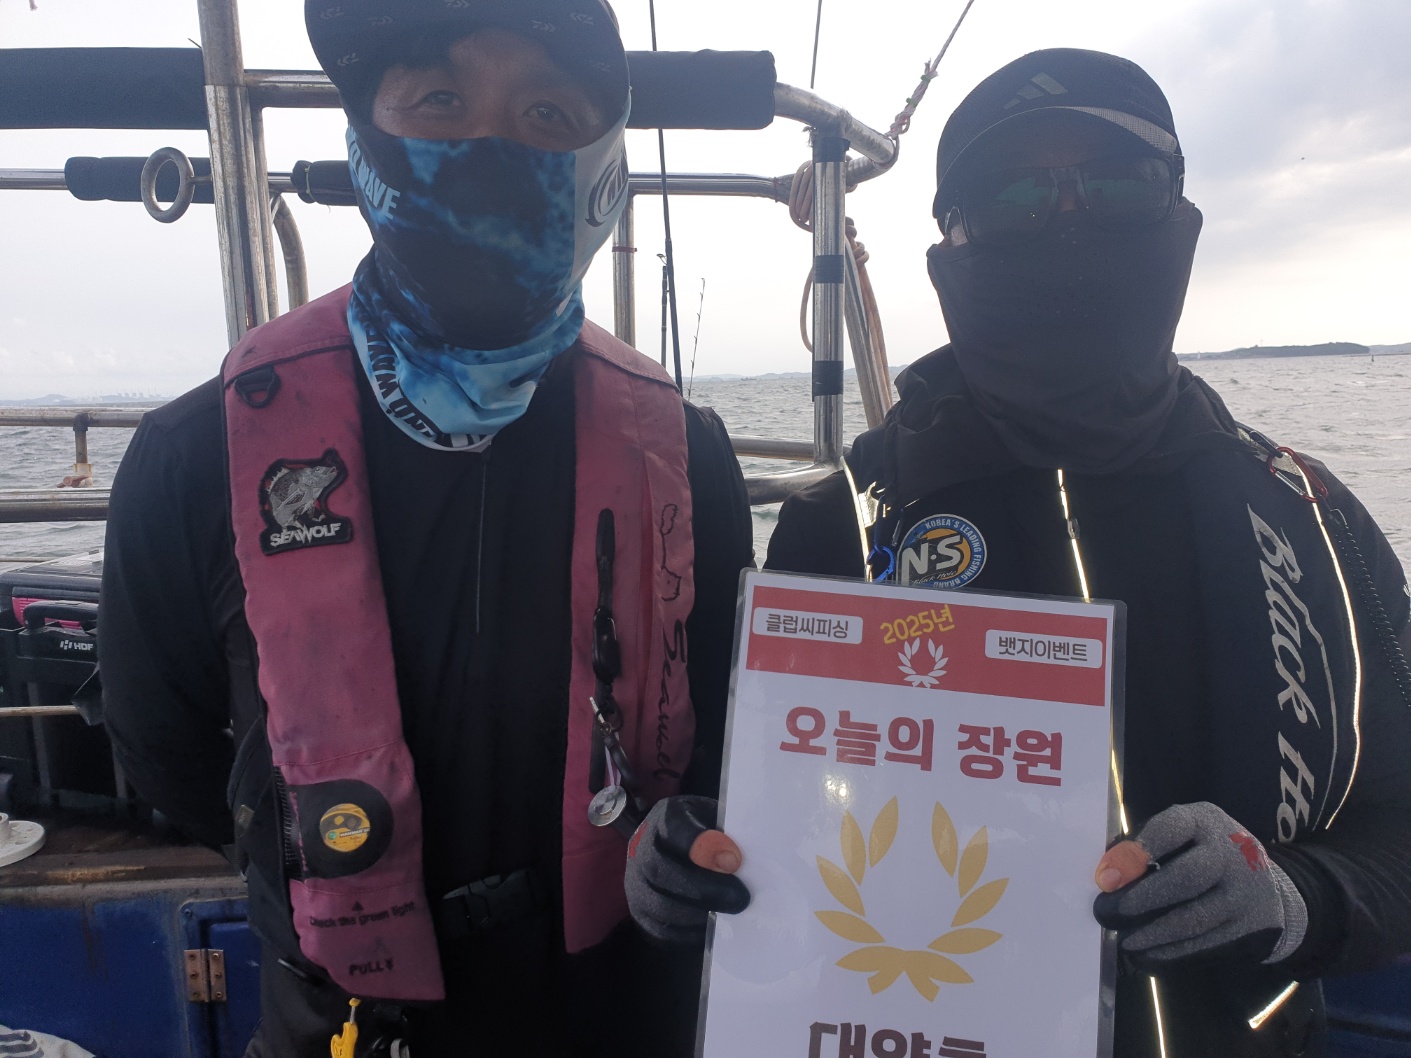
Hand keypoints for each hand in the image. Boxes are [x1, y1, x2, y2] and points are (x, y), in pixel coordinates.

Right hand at [624, 795, 749, 943]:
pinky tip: (714, 927)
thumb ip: (727, 833)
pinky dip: (689, 933)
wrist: (679, 850)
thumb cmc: (707, 834)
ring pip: (659, 904)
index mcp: (665, 817)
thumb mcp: (718, 819)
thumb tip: (736, 861)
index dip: (702, 845)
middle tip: (740, 898)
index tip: (734, 860)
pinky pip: (660, 930)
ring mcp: (636, 882)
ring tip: (731, 915)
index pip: (673, 827)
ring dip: (699, 913)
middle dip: (704, 888)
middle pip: (660, 870)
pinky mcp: (641, 914)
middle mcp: (642, 848)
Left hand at [1092, 802, 1307, 966]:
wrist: (1264, 887)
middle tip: (1106, 913)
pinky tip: (1146, 955)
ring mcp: (1246, 893)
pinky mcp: (1253, 929)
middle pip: (1186, 877)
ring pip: (1195, 918)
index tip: (1105, 878)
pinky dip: (1171, 954)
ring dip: (1151, 934)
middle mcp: (1232, 853)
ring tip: (1123, 940)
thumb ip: (1145, 847)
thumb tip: (1108, 876)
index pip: (1170, 828)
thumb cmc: (1202, 854)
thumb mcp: (1181, 836)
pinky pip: (1206, 945)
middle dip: (1141, 899)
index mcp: (1205, 821)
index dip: (1135, 853)